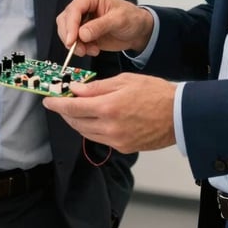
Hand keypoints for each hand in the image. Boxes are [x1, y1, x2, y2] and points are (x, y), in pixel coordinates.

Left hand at [42, 73, 175, 153]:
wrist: (178, 114)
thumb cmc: (154, 92)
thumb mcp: (124, 80)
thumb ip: (97, 87)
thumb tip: (75, 89)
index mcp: (109, 107)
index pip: (73, 108)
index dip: (57, 104)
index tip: (48, 100)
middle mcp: (109, 127)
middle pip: (76, 122)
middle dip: (65, 112)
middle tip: (61, 101)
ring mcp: (116, 140)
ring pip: (85, 132)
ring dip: (77, 121)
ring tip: (76, 109)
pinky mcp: (123, 147)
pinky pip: (99, 139)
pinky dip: (91, 128)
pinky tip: (93, 118)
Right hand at [57, 0, 153, 56]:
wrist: (138, 31)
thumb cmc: (131, 18)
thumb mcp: (119, 20)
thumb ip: (100, 26)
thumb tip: (82, 34)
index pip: (74, 9)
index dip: (70, 26)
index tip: (71, 41)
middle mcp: (83, 6)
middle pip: (65, 20)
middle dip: (70, 37)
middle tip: (80, 50)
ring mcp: (81, 19)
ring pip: (66, 32)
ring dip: (76, 45)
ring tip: (91, 50)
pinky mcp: (82, 32)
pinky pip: (73, 41)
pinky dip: (81, 48)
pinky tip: (94, 50)